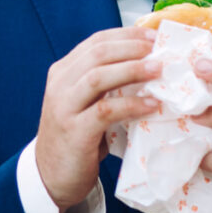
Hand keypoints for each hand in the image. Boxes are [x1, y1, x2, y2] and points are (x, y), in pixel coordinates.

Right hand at [36, 27, 162, 212]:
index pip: (96, 42)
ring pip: (98, 77)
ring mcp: (64, 107)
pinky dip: (131, 104)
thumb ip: (106, 86)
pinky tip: (151, 105)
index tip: (154, 36)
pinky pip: (106, 110)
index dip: (126, 35)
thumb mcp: (86, 104)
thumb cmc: (77, 138)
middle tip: (160, 49)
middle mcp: (60, 84)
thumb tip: (149, 68)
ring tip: (159, 70)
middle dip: (132, 48)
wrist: (51, 176)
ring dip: (132, 70)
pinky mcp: (74, 130)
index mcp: (63, 72)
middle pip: (97, 54)